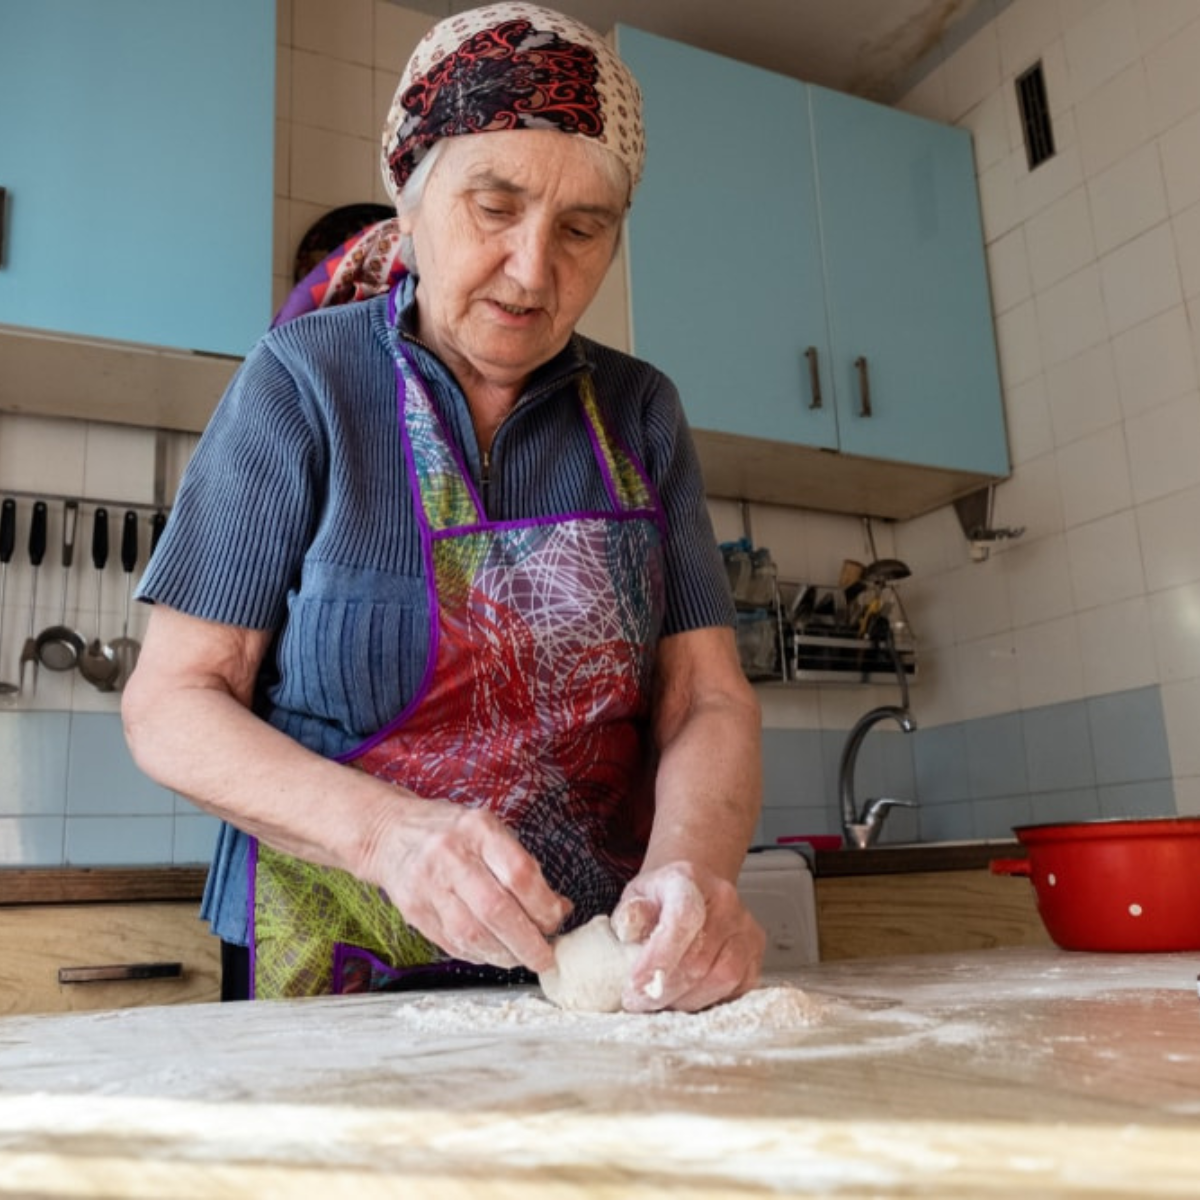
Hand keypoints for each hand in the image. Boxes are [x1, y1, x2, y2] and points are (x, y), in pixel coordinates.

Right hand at [362, 799, 571, 972]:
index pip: (518, 874)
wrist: (390, 832)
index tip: (556, 921)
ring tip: (520, 957)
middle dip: (527, 941)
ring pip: (472, 934)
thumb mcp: (489, 830)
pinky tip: (493, 952)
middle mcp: (451, 855)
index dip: (543, 905)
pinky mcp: (414, 910)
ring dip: (504, 954)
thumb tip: (558, 909)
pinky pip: (452, 943)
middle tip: (545, 957)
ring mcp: (428, 885)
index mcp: (478, 829)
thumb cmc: (451, 831)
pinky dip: (479, 954)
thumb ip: (522, 866)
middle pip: (496, 910)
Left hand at [611, 861, 764, 1011]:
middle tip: (639, 1001)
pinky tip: (686, 998)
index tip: (636, 983)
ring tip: (661, 1000)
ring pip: (721, 978)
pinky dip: (708, 1001)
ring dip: (686, 1000)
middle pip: (699, 958)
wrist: (693, 890)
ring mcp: (745, 926)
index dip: (659, 956)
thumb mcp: (635, 897)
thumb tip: (629, 928)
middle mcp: (724, 900)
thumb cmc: (662, 898)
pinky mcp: (756, 952)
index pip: (683, 918)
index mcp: (689, 880)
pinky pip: (736, 989)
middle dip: (664, 989)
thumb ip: (630, 914)